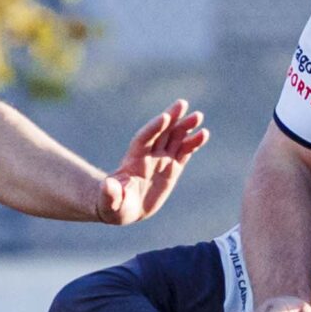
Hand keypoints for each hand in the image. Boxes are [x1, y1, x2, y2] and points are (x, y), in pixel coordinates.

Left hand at [96, 100, 208, 224]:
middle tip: (182, 103)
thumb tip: (108, 186)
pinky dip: (192, 143)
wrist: (125, 208)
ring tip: (198, 116)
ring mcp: (161, 160)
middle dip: (171, 118)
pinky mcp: (171, 168)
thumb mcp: (109, 202)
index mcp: (133, 160)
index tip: (165, 117)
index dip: (154, 128)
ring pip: (174, 139)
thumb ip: (110, 194)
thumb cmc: (114, 205)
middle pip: (161, 132)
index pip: (144, 139)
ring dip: (185, 127)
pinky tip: (203, 134)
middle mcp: (148, 156)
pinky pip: (183, 152)